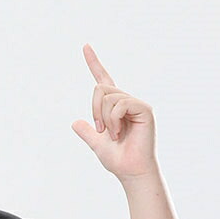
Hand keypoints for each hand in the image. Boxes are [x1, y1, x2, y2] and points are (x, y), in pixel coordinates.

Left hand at [71, 44, 157, 179]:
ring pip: (108, 97)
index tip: (85, 46)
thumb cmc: (118, 159)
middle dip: (94, 110)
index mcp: (115, 107)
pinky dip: (113, 120)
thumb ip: (87, 133)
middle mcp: (127, 101)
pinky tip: (119, 133)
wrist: (130, 171)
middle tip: (102, 130)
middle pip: (100, 89)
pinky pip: (120, 104)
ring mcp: (136, 104)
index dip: (94, 63)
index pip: (103, 81)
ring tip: (114, 135)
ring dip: (104, 119)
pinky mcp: (144, 109)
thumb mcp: (97, 144)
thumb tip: (75, 123)